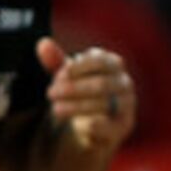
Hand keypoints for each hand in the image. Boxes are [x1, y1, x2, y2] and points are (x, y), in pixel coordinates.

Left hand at [38, 38, 136, 158]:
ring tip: (56, 109)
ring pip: (105, 104)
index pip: (101, 61)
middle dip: (74, 89)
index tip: (60, 74)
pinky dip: (95, 126)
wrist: (93, 121)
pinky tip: (79, 126)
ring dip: (77, 106)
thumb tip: (43, 43)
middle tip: (50, 93)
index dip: (79, 67)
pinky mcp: (124, 125)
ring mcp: (127, 104)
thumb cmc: (81, 90)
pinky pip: (112, 126)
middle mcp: (124, 83)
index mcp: (113, 65)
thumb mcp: (67, 75)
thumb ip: (56, 60)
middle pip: (102, 84)